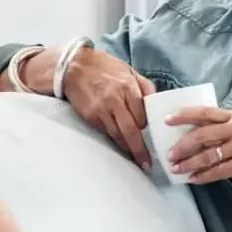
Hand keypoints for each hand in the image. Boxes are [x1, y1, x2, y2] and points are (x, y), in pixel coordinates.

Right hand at [63, 49, 155, 169]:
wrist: (74, 67)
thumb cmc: (105, 67)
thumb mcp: (129, 70)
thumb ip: (145, 86)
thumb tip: (156, 104)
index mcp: (128, 88)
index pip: (142, 116)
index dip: (146, 126)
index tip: (150, 133)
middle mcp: (115, 100)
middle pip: (131, 131)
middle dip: (140, 150)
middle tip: (147, 164)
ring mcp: (101, 110)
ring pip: (117, 136)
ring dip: (127, 149)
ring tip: (135, 159)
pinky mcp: (90, 116)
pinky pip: (105, 132)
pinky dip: (113, 139)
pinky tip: (118, 144)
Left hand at [165, 108, 231, 184]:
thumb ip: (226, 129)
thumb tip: (199, 136)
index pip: (204, 112)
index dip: (183, 115)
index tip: (166, 120)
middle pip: (201, 135)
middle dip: (182, 146)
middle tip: (168, 154)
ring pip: (207, 155)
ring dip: (189, 164)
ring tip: (176, 169)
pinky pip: (218, 171)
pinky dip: (203, 176)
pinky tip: (194, 180)